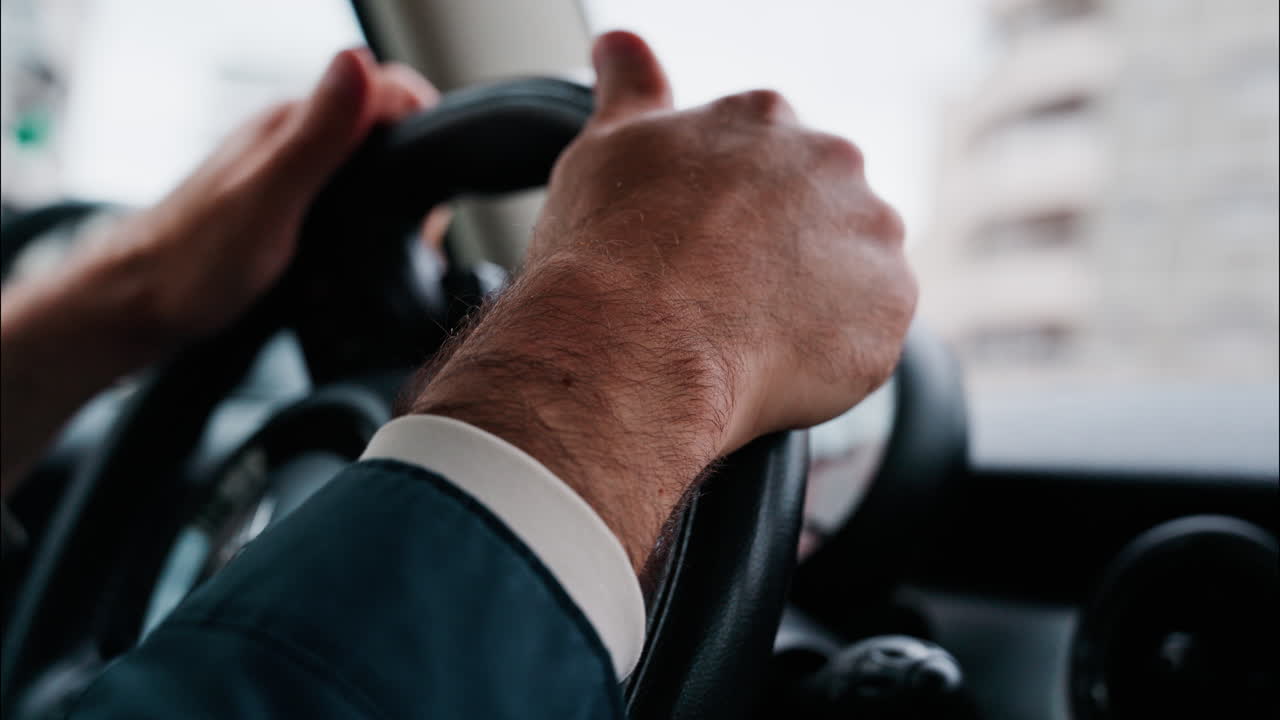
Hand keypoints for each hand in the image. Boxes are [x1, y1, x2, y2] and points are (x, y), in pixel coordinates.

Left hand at [111, 48, 437, 341]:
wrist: (137, 308)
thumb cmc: (193, 263)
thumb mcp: (269, 199)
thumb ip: (319, 136)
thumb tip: (358, 62)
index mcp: (291, 123)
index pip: (386, 87)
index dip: (426, 121)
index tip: (438, 174)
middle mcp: (291, 137)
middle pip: (385, 123)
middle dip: (419, 166)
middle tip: (423, 228)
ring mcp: (287, 169)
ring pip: (369, 159)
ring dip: (397, 195)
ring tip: (405, 247)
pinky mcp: (284, 202)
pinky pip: (347, 190)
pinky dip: (371, 215)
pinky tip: (366, 250)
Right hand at [412, 32, 915, 571]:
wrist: (634, 341)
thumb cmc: (610, 249)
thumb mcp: (608, 146)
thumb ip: (631, 87)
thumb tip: (619, 43)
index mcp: (767, 119)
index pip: (770, 166)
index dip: (732, 220)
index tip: (704, 253)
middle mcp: (834, 161)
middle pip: (820, 216)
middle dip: (781, 258)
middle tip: (723, 301)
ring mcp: (871, 235)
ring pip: (852, 276)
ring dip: (814, 305)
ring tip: (745, 337)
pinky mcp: (890, 310)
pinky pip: (868, 337)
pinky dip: (829, 358)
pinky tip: (772, 365)